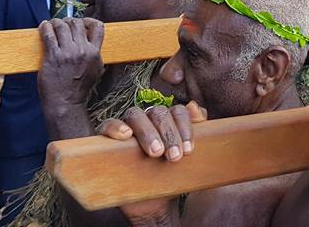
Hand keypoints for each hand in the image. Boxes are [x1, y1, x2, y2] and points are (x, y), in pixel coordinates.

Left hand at [37, 18, 104, 109]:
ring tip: (52, 24)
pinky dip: (45, 27)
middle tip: (63, 23)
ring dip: (56, 22)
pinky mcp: (53, 57)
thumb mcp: (96, 71)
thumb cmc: (79, 89)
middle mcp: (83, 50)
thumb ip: (96, 56)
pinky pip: (49, 35)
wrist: (65, 103)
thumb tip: (94, 45)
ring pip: (63, 26)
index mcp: (95, 53)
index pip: (98, 27)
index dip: (89, 20)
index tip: (82, 22)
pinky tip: (44, 27)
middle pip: (77, 23)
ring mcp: (67, 53)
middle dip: (69, 20)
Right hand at [101, 101, 204, 221]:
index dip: (184, 127)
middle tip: (174, 157)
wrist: (155, 203)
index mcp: (169, 119)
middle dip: (169, 134)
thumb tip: (194, 105)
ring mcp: (128, 127)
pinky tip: (125, 135)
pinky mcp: (109, 140)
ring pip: (135, 115)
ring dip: (147, 132)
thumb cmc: (173, 174)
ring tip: (155, 152)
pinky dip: (116, 127)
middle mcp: (148, 119)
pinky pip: (108, 124)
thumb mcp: (189, 155)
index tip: (188, 150)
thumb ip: (200, 129)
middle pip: (159, 113)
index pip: (178, 111)